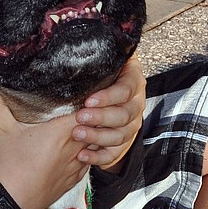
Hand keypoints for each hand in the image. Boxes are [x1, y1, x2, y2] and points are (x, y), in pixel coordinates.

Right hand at [0, 85, 88, 208]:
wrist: (9, 201)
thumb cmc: (8, 166)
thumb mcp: (0, 130)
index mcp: (62, 132)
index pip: (90, 112)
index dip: (91, 102)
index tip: (86, 95)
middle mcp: (75, 149)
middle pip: (98, 128)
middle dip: (96, 118)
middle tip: (89, 108)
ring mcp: (76, 166)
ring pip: (97, 147)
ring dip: (93, 137)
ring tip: (86, 127)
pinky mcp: (74, 180)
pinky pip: (89, 163)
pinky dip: (87, 154)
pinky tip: (78, 149)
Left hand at [74, 54, 144, 169]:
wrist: (103, 98)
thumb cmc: (97, 77)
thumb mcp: (99, 66)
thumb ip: (93, 61)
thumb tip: (71, 51)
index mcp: (132, 80)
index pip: (126, 88)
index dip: (109, 96)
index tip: (88, 100)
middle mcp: (136, 103)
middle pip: (125, 114)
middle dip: (101, 118)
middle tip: (80, 118)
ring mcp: (132, 124)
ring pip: (121, 135)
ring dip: (97, 137)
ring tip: (77, 135)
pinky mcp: (124, 143)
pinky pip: (115, 154)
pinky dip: (98, 157)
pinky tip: (82, 155)